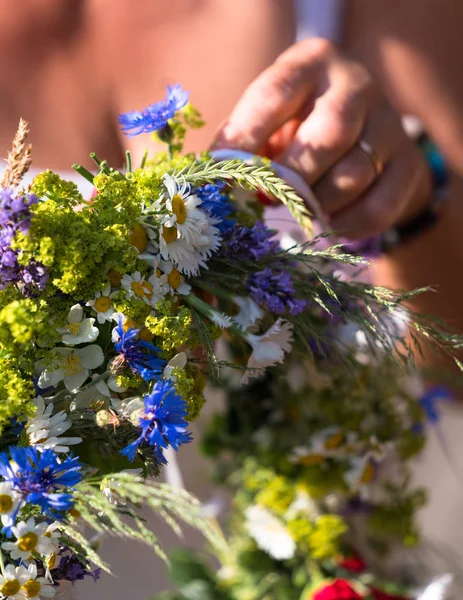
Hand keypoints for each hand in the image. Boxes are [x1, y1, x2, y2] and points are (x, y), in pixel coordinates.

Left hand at [212, 39, 431, 238]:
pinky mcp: (409, 164)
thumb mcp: (270, 124)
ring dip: (317, 205)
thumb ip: (246, 147)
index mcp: (311, 64)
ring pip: (354, 175)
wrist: (363, 138)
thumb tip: (216, 189)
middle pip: (328, 133)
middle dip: (291, 177)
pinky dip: (347, 225)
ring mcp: (390, 124)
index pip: (274, 95)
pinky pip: (379, 206)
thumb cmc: (298, 130)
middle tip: (266, 202)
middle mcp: (356, 85)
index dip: (245, 138)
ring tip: (298, 211)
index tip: (221, 177)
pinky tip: (330, 224)